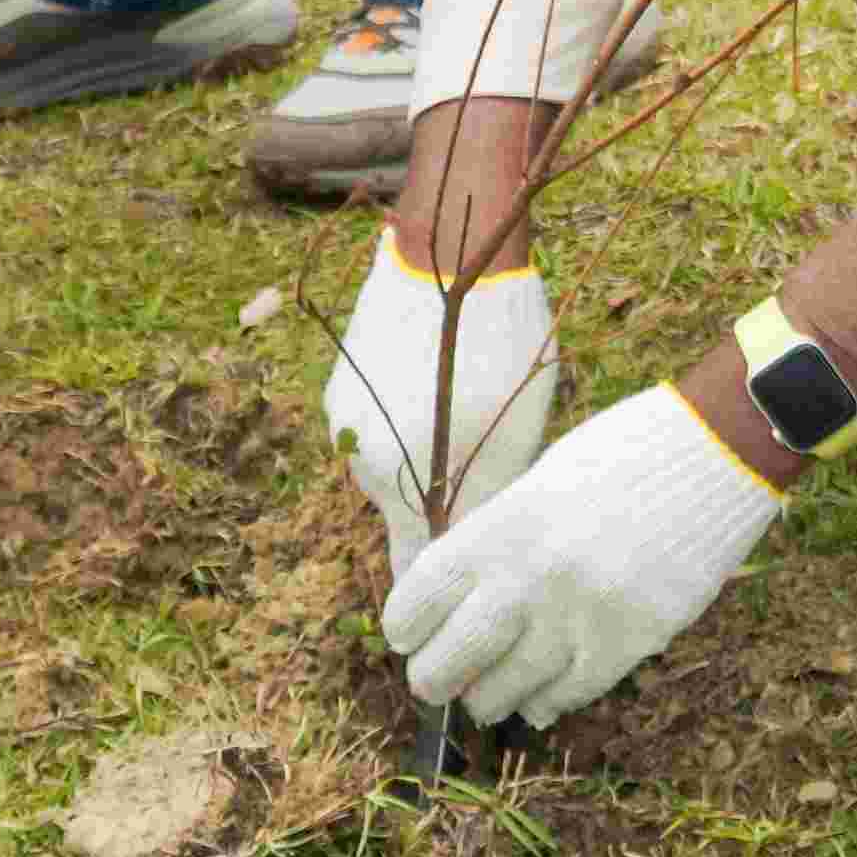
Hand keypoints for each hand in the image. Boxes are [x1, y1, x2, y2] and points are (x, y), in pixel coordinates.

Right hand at [326, 242, 563, 586]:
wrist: (452, 242)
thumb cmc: (498, 341)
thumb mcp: (513, 435)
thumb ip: (486, 507)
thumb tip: (476, 567)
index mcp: (396, 480)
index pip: (412, 572)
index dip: (435, 595)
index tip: (458, 614)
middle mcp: (357, 455)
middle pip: (406, 510)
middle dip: (445, 504)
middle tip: (494, 464)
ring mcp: (344, 411)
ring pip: (395, 461)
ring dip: (429, 451)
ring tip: (477, 406)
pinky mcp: (344, 374)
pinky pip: (384, 416)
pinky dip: (413, 411)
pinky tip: (450, 374)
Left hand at [377, 383, 782, 728]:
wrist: (715, 453)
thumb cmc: (625, 454)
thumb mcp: (541, 479)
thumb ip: (501, 537)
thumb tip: (466, 594)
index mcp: (502, 526)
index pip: (421, 597)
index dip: (406, 628)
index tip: (407, 639)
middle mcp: (531, 575)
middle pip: (453, 659)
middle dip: (435, 682)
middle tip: (435, 686)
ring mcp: (580, 614)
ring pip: (506, 689)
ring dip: (489, 699)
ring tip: (488, 698)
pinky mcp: (631, 640)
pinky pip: (570, 693)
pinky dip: (547, 702)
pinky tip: (541, 699)